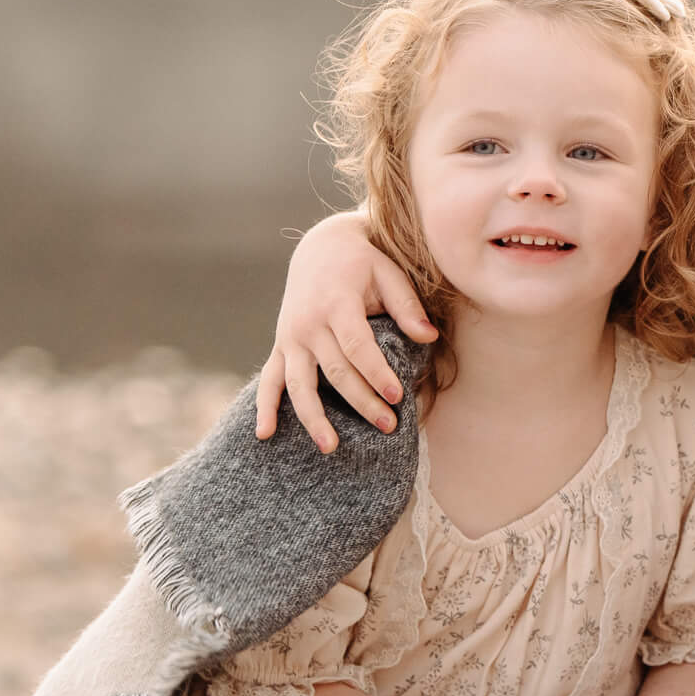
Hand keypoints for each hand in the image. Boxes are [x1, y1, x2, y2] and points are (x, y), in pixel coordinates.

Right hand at [254, 212, 436, 451]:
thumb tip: (429, 337)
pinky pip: (269, 380)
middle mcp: (308, 323)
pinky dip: (265, 408)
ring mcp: (290, 337)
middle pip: (334, 371)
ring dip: (313, 417)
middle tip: (388, 426)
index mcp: (336, 303)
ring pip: (298, 384)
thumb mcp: (388, 273)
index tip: (397, 396)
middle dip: (361, 401)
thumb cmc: (363, 263)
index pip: (357, 345)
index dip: (376, 372)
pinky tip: (266, 435)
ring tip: (331, 447)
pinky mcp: (281, 346)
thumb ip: (407, 307)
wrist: (320, 248)